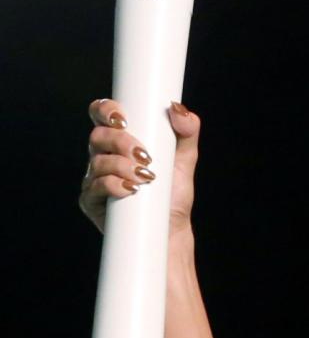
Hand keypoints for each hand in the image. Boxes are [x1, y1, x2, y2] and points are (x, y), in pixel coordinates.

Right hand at [80, 98, 200, 235]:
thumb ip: (187, 131)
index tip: (123, 119)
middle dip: (121, 142)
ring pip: (98, 162)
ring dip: (122, 166)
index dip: (106, 110)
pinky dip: (113, 186)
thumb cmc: (172, 192)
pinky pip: (95, 187)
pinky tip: (130, 189)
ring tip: (146, 177)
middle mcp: (103, 156)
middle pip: (98, 136)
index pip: (102, 115)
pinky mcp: (92, 201)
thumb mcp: (185, 159)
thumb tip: (178, 109)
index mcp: (119, 140)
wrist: (170, 229)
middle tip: (145, 155)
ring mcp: (95, 178)